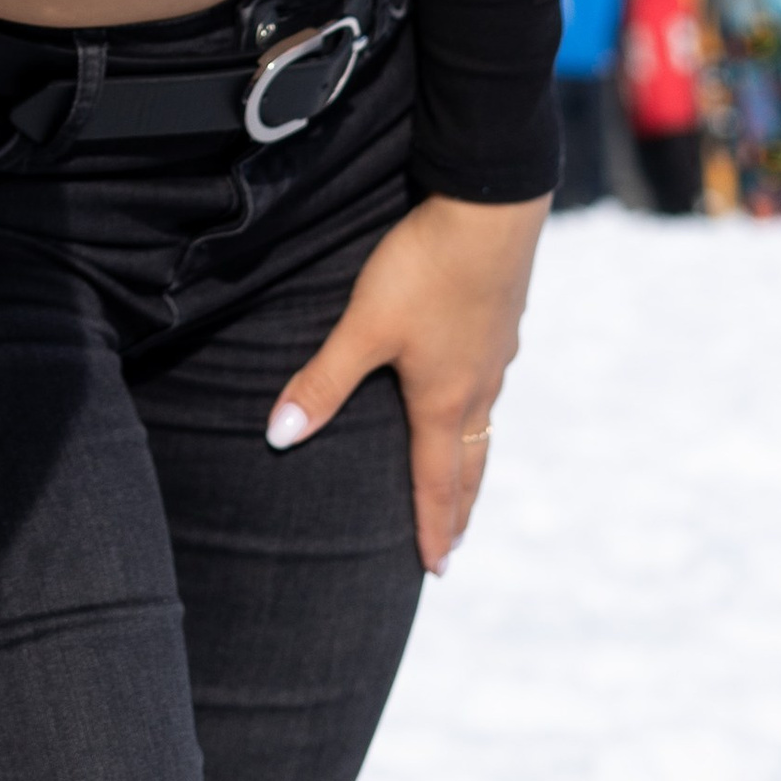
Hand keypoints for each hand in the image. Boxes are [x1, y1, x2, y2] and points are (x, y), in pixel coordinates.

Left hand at [266, 189, 549, 572]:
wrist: (490, 210)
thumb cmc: (424, 271)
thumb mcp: (364, 327)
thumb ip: (322, 382)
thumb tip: (277, 438)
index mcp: (442, 400)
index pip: (435, 482)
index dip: (433, 527)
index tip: (435, 569)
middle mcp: (476, 387)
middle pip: (470, 464)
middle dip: (461, 507)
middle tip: (456, 545)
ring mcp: (496, 355)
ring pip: (485, 424)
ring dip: (474, 461)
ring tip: (467, 479)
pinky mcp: (503, 321)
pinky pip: (492, 382)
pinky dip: (482, 409)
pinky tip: (477, 388)